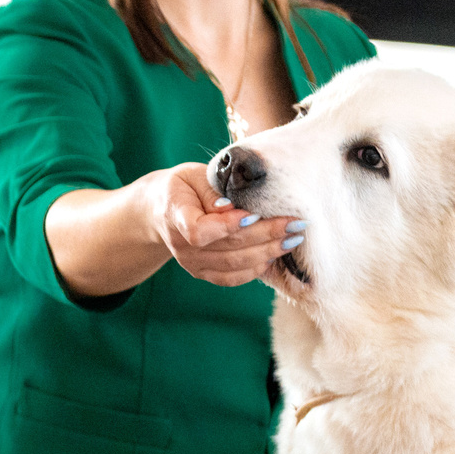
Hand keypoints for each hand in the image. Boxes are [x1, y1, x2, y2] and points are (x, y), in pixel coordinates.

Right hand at [141, 163, 298, 286]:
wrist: (159, 211)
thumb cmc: (183, 187)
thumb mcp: (193, 176)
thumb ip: (213, 190)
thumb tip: (233, 207)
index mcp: (174, 215)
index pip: (199, 231)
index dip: (228, 226)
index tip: (254, 214)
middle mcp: (181, 246)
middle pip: (227, 247)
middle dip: (266, 235)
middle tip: (295, 223)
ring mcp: (191, 263)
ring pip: (234, 264)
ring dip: (268, 252)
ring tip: (292, 239)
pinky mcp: (202, 273)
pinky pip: (232, 278)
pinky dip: (256, 269)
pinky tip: (274, 256)